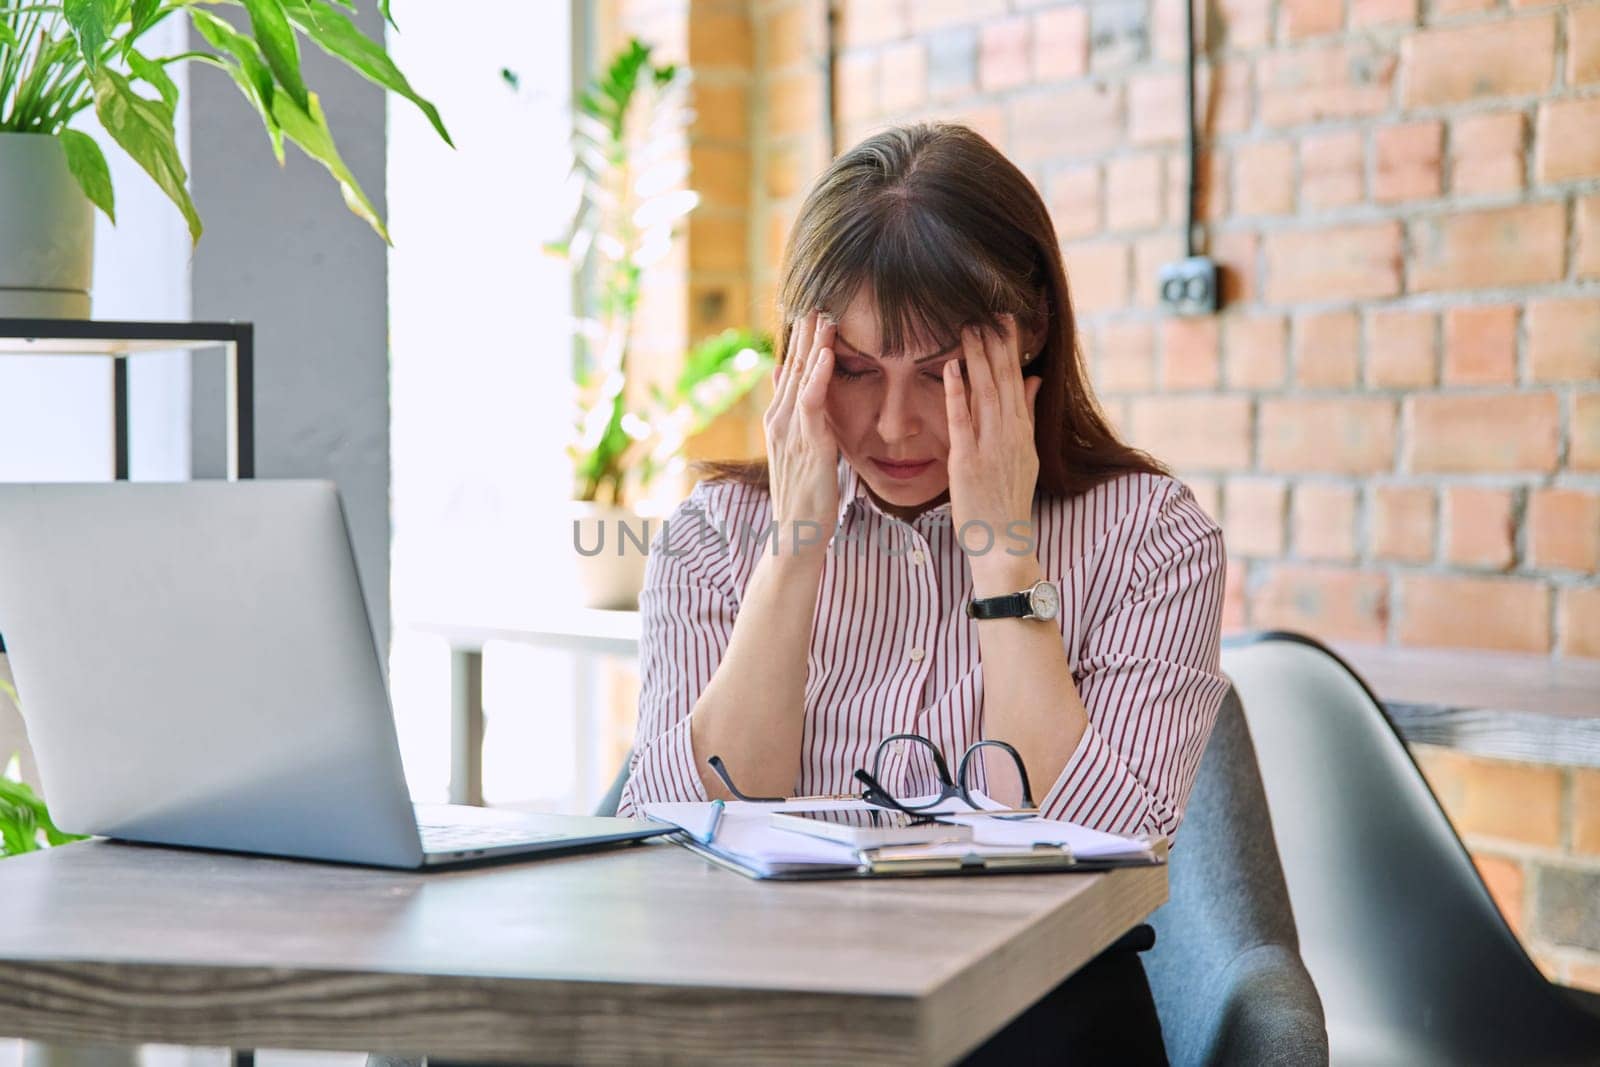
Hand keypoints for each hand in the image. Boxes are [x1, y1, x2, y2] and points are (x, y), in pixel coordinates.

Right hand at [764, 310, 838, 555]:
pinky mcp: (807, 444)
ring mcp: (790, 431)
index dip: (799, 342)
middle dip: (804, 334)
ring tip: (822, 315)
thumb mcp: (799, 451)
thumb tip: (787, 384)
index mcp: (779, 421)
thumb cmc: (805, 496)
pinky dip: (817, 376)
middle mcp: (779, 420)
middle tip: (815, 299)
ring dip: (812, 345)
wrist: (796, 533)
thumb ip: (796, 417)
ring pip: (800, 378)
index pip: (790, 372)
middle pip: (792, 367)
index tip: (810, 313)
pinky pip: (811, 402)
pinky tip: (825, 355)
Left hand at [943, 314, 1043, 594]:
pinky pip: (961, 419)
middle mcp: (1010, 433)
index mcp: (1022, 431)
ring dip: (977, 357)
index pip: (1016, 379)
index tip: (1006, 317)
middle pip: (1002, 379)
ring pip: (984, 392)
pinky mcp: (967, 460)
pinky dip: (956, 392)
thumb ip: (1026, 414)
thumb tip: (1033, 378)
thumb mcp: (1026, 454)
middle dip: (995, 343)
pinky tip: (951, 367)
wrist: (1003, 542)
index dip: (1011, 347)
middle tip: (988, 308)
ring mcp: (990, 445)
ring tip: (970, 325)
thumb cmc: (1007, 501)